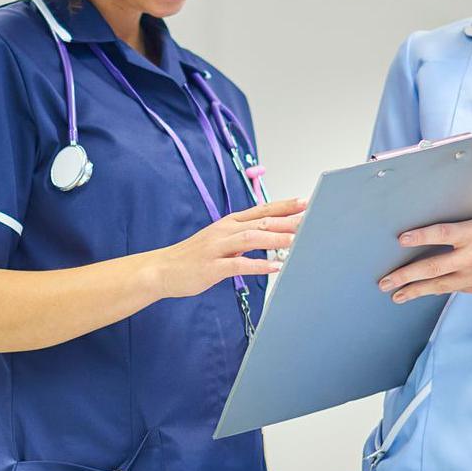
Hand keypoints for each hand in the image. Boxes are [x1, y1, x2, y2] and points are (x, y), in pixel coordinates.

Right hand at [155, 198, 305, 298]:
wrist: (161, 269)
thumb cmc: (194, 256)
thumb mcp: (219, 241)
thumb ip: (242, 238)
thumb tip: (269, 238)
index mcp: (229, 223)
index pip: (261, 210)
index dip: (284, 206)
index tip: (305, 202)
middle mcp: (225, 231)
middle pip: (261, 222)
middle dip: (287, 220)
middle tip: (310, 219)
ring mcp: (217, 248)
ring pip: (251, 239)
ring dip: (275, 239)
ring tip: (296, 240)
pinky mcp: (211, 267)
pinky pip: (238, 264)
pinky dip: (258, 265)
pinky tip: (274, 267)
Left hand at [378, 215, 471, 301]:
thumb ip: (469, 230)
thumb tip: (443, 236)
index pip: (441, 234)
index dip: (419, 237)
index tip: (400, 239)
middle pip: (433, 266)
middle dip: (405, 275)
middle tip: (385, 281)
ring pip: (441, 285)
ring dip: (416, 290)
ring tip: (398, 295)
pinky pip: (458, 288)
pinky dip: (442, 288)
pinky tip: (429, 290)